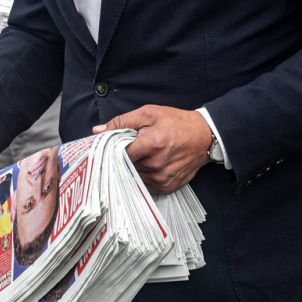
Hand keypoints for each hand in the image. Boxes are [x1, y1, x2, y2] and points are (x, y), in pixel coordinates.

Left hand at [93, 105, 211, 194]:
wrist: (204, 136)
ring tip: (145, 154)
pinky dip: (144, 175)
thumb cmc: (175, 122)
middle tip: (133, 147)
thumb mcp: (148, 114)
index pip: (118, 153)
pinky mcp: (167, 187)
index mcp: (151, 145)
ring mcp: (162, 178)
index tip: (112, 145)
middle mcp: (156, 165)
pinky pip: (145, 185)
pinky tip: (151, 164)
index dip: (113, 149)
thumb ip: (121, 122)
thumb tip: (98, 131)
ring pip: (133, 176)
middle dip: (125, 157)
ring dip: (134, 167)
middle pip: (125, 165)